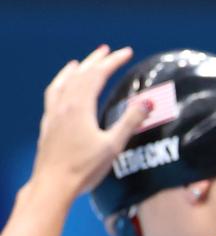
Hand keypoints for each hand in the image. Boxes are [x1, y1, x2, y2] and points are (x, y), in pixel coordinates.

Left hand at [34, 45, 150, 195]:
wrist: (53, 184)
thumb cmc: (84, 168)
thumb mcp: (113, 146)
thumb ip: (130, 122)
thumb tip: (146, 102)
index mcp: (80, 107)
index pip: (97, 76)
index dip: (113, 62)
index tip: (126, 53)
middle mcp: (64, 105)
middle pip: (80, 75)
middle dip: (96, 61)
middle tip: (108, 50)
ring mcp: (53, 114)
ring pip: (64, 82)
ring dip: (76, 69)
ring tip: (82, 62)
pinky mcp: (48, 124)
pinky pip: (53, 94)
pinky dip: (60, 83)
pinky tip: (62, 87)